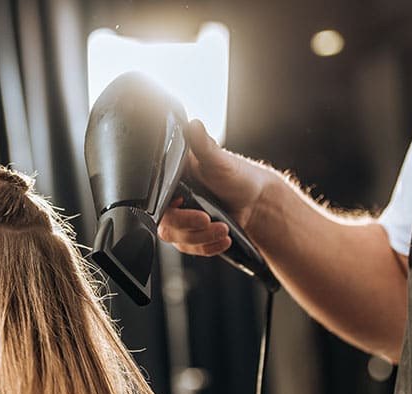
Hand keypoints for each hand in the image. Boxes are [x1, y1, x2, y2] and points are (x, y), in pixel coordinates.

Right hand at [158, 119, 278, 255]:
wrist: (256, 200)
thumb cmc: (236, 175)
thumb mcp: (217, 158)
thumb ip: (202, 145)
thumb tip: (193, 125)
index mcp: (171, 180)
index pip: (154, 200)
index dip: (168, 208)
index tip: (182, 204)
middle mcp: (173, 201)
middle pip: (165, 225)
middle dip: (189, 227)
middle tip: (207, 220)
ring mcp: (182, 219)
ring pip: (178, 240)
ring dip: (202, 239)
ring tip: (222, 229)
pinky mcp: (193, 234)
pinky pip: (192, 249)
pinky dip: (208, 247)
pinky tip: (222, 239)